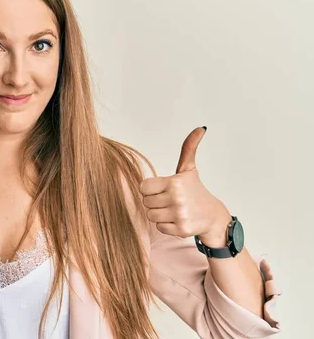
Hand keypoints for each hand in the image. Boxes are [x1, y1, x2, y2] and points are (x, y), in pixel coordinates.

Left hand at [139, 126, 231, 246]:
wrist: (213, 216)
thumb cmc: (196, 191)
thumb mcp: (189, 169)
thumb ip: (188, 148)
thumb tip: (200, 127)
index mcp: (174, 182)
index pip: (143, 187)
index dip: (151, 189)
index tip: (163, 189)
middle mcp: (176, 198)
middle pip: (146, 202)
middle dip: (155, 202)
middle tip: (170, 200)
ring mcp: (179, 214)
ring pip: (151, 215)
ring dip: (160, 214)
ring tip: (173, 209)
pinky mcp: (181, 229)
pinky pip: (159, 228)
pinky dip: (166, 225)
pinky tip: (177, 219)